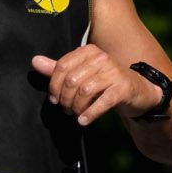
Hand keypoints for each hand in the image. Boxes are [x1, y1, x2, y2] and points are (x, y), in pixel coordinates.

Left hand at [30, 48, 161, 127]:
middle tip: (66, 110)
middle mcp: (101, 58)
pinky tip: (83, 121)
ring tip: (75, 114)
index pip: (62, 66)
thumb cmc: (105, 82)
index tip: (54, 99)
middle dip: (65, 99)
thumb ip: (58, 68)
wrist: (137, 91)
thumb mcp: (82, 73)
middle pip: (72, 80)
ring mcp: (114, 72)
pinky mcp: (123, 88)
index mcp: (88, 51)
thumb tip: (34, 61)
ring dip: (76, 107)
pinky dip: (90, 113)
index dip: (54, 86)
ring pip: (85, 91)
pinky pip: (102, 102)